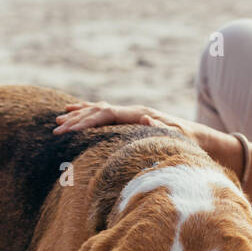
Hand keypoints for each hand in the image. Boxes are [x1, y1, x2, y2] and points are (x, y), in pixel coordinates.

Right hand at [53, 100, 202, 142]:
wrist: (196, 135)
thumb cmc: (187, 140)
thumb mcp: (178, 136)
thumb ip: (163, 127)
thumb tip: (147, 117)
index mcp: (138, 114)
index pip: (106, 115)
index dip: (87, 122)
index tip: (70, 130)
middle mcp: (132, 110)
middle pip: (98, 111)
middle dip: (75, 120)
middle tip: (56, 129)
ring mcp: (130, 112)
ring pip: (98, 110)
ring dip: (78, 115)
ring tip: (58, 120)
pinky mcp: (130, 118)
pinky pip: (104, 114)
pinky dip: (88, 113)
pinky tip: (75, 113)